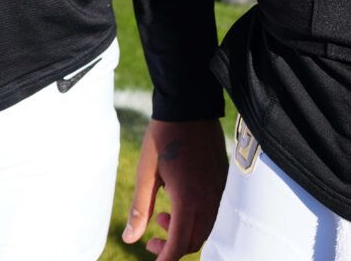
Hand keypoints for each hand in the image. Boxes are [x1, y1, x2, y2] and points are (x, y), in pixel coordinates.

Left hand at [123, 118, 227, 260]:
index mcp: (189, 199)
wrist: (189, 105)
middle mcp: (208, 198)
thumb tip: (130, 239)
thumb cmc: (163, 136)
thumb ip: (140, 209)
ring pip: (205, 226)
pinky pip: (212, 210)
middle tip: (152, 238)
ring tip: (163, 216)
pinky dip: (195, 217)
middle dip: (174, 246)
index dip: (166, 259)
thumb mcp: (146, 173)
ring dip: (185, 231)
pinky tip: (178, 202)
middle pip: (195, 240)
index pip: (180, 244)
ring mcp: (218, 188)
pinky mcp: (221, 179)